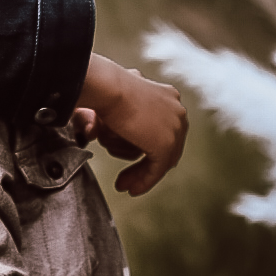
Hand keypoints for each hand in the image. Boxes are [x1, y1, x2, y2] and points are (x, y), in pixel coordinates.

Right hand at [75, 55, 187, 195]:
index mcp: (168, 97)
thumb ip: (120, 115)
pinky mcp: (165, 145)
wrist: (107, 87)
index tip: (130, 155)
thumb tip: (98, 128)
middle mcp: (176, 112)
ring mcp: (174, 128)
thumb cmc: (104, 88)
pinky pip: (156, 170)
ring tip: (125, 185)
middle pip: (167, 147)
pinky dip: (144, 182)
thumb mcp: (117, 100)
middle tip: (127, 178)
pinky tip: (131, 189)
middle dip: (145, 165)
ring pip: (162, 160)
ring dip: (141, 175)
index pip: (164, 130)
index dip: (147, 147)